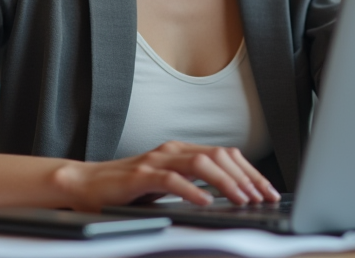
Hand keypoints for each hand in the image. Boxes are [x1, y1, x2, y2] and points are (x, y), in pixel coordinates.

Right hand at [52, 141, 280, 212]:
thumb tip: (231, 197)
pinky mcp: (140, 175)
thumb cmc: (127, 189)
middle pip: (220, 156)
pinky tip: (205, 203)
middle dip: (246, 178)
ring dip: (226, 183)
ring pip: (201, 164)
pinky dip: (192, 192)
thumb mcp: (168, 185)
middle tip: (263, 198)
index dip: (250, 172)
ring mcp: (157, 160)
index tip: (268, 191)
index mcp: (182, 150)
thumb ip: (194, 184)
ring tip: (242, 200)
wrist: (86, 185)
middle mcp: (173, 150)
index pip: (226, 154)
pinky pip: (171, 180)